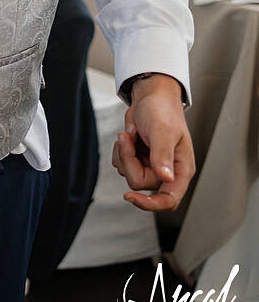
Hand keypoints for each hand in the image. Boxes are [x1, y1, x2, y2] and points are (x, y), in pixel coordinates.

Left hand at [112, 73, 193, 210]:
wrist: (150, 97)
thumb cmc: (162, 111)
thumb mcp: (163, 132)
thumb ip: (162, 156)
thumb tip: (166, 178)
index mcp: (181, 169)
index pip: (169, 199)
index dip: (150, 204)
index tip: (130, 196)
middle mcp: (167, 171)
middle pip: (139, 183)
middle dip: (129, 160)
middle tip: (128, 138)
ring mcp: (152, 166)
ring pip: (128, 174)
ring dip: (124, 153)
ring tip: (132, 135)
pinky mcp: (139, 159)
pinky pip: (121, 164)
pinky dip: (120, 150)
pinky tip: (129, 136)